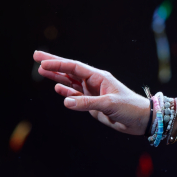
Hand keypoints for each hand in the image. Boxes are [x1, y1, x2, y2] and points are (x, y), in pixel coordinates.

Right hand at [33, 51, 149, 134]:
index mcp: (99, 77)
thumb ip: (87, 103)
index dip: (58, 64)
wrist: (140, 120)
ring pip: (70, 82)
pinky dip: (66, 92)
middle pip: (70, 70)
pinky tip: (57, 88)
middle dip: (53, 63)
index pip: (74, 67)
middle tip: (36, 56)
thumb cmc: (130, 108)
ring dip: (56, 77)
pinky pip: (75, 95)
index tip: (41, 62)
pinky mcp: (92, 104)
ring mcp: (92, 93)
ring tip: (41, 71)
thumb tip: (66, 101)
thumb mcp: (109, 104)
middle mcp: (94, 82)